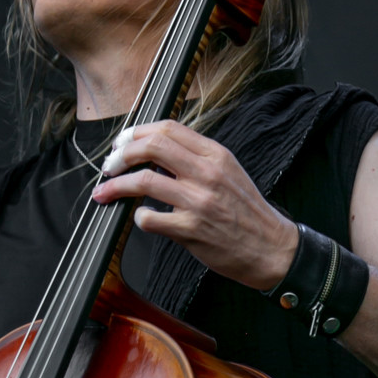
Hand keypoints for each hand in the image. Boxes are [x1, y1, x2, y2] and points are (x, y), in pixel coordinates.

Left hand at [90, 120, 298, 290]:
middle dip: (121, 154)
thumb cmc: (247, 213)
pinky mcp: (192, 230)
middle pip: (152, 147)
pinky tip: (141, 218)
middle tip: (109, 166)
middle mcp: (207, 173)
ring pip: (144, 180)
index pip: (168, 128)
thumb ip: (196, 159)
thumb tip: (156, 152)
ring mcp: (199, 202)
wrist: (271, 248)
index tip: (122, 143)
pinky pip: (150, 218)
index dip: (137, 133)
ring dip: (117, 185)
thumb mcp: (228, 173)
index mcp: (215, 155)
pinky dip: (138, 217)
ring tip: (106, 191)